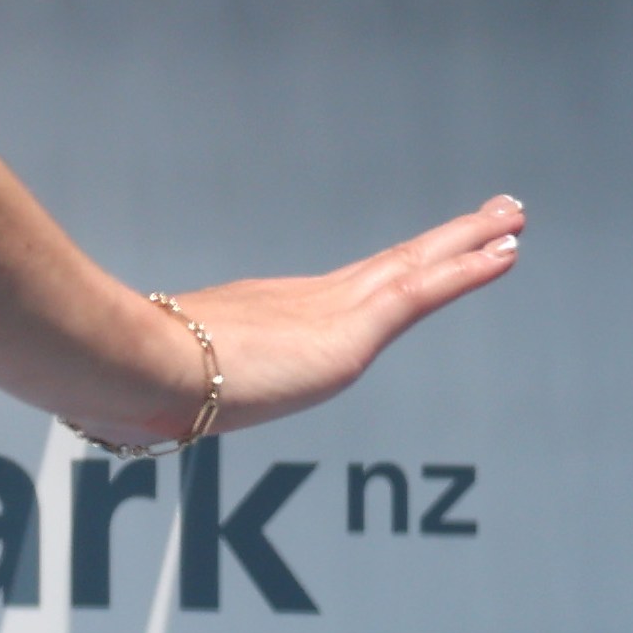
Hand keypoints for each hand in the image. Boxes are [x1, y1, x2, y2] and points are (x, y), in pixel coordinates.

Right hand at [161, 197, 523, 437]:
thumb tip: (120, 419)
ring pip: (416, 264)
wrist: (132, 370)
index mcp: (266, 316)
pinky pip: (422, 291)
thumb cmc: (133, 385)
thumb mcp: (158, 390)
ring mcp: (328, 310)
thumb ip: (159, 395)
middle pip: (392, 263)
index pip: (348, 288)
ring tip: (512, 217)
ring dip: (469, 240)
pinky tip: (505, 251)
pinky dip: (467, 270)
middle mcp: (305, 302)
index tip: (423, 252)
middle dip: (444, 240)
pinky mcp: (349, 329)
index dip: (393, 267)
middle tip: (492, 214)